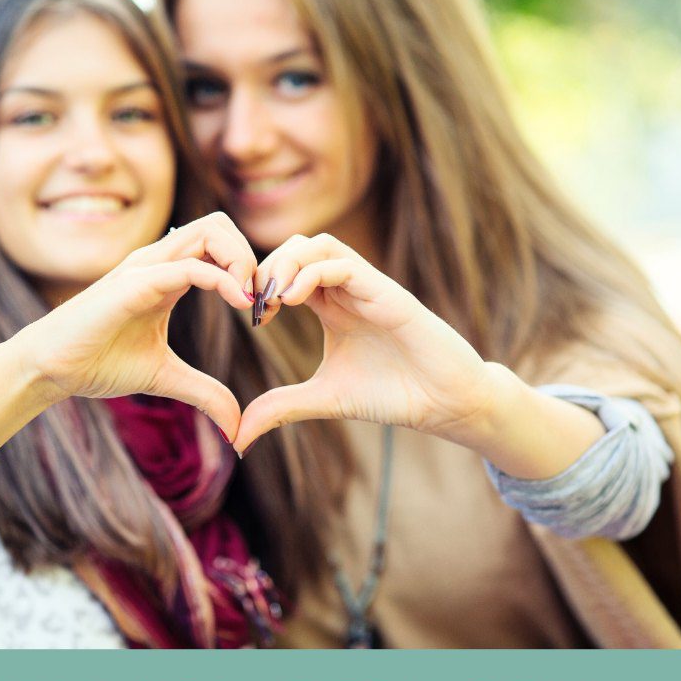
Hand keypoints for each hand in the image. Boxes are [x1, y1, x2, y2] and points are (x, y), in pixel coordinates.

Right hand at [17, 213, 255, 441]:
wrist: (53, 368)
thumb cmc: (99, 364)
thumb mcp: (165, 378)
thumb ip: (204, 393)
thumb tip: (236, 425)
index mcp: (168, 275)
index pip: (220, 246)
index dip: (251, 273)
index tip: (263, 315)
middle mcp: (159, 261)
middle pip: (221, 224)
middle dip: (253, 257)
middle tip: (262, 302)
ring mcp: (146, 267)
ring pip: (210, 231)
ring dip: (243, 261)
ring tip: (251, 302)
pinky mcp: (135, 283)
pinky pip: (188, 267)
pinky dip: (222, 280)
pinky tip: (239, 305)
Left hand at [235, 234, 494, 453]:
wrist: (442, 401)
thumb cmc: (392, 393)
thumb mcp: (324, 399)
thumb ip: (281, 408)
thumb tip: (238, 436)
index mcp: (332, 306)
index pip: (288, 271)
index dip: (261, 284)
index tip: (251, 316)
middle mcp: (348, 289)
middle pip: (298, 247)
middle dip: (268, 268)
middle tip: (254, 304)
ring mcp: (368, 287)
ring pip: (319, 244)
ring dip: (287, 263)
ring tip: (272, 299)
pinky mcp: (387, 294)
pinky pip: (345, 265)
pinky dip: (312, 273)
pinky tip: (292, 300)